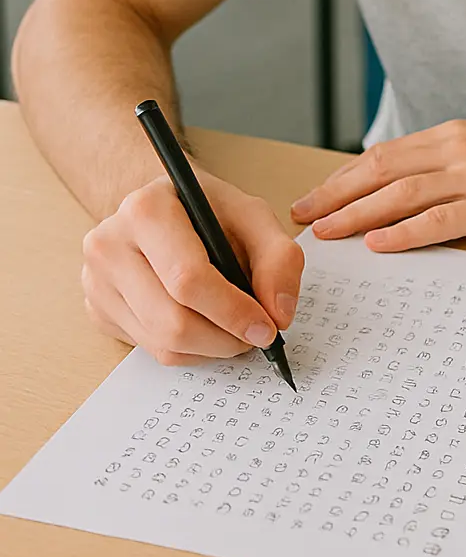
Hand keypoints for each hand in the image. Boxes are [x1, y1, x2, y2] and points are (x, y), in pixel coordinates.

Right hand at [81, 171, 304, 365]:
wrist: (162, 206)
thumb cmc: (208, 210)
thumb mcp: (252, 215)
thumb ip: (279, 257)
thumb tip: (279, 315)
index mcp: (146, 210)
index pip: (188, 279)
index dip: (233, 311)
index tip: (266, 328)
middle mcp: (109, 246)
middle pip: (172, 320)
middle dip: (224, 338)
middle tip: (255, 335)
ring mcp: (96, 282)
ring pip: (162, 343)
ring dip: (210, 348)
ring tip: (235, 330)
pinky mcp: (98, 311)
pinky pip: (151, 350)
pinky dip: (189, 349)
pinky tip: (205, 325)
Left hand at [290, 119, 465, 251]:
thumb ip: (458, 163)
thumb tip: (418, 186)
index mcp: (456, 135)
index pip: (384, 154)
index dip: (343, 176)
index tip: (315, 195)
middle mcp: (458, 149)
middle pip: (379, 169)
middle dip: (334, 194)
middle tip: (300, 217)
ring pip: (399, 193)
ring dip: (355, 214)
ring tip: (323, 233)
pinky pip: (440, 220)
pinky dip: (405, 233)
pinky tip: (378, 245)